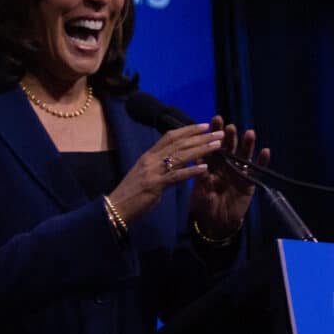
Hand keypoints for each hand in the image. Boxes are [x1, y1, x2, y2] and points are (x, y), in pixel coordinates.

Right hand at [108, 123, 223, 222]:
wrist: (115, 208)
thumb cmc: (131, 193)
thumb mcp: (145, 174)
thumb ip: (159, 166)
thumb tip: (175, 160)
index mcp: (148, 155)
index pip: (170, 136)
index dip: (188, 129)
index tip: (204, 125)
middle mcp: (150, 159)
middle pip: (179, 143)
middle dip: (201, 137)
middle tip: (218, 132)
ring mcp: (152, 171)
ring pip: (180, 156)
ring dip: (201, 149)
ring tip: (218, 145)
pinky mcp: (155, 186)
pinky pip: (176, 176)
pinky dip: (191, 171)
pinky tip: (205, 169)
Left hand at [189, 116, 270, 237]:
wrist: (215, 222)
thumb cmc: (203, 205)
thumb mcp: (200, 193)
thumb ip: (203, 183)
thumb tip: (205, 172)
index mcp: (211, 164)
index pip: (212, 145)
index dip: (214, 133)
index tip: (215, 119)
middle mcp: (225, 165)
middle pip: (229, 147)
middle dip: (229, 136)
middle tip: (230, 127)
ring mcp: (238, 172)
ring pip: (244, 155)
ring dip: (247, 144)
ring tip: (250, 133)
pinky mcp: (249, 183)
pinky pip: (257, 170)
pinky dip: (262, 161)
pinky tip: (265, 151)